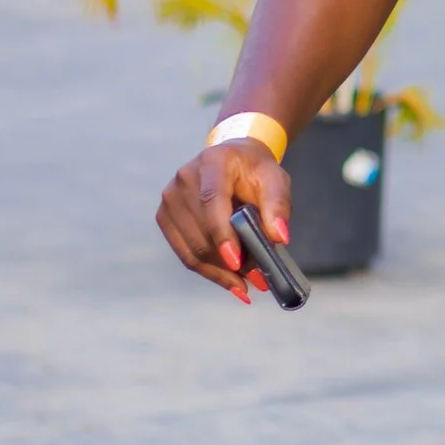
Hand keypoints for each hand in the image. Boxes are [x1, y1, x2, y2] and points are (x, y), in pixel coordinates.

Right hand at [156, 139, 291, 304]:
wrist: (232, 159)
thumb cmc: (255, 169)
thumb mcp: (275, 179)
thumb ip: (278, 205)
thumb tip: (279, 238)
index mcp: (212, 163)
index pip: (212, 201)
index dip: (222, 234)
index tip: (237, 262)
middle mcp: (184, 179)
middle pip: (201, 232)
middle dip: (228, 263)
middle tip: (257, 280)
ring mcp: (170, 199)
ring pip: (191, 249)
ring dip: (219, 273)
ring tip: (246, 286)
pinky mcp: (165, 217)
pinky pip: (185, 253)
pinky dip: (208, 271)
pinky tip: (229, 282)